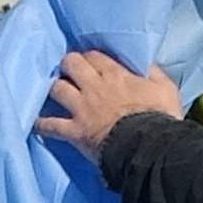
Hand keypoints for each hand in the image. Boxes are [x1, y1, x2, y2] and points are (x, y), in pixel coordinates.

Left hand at [35, 49, 183, 156]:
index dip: (89, 56)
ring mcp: (81, 108)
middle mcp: (94, 86)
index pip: (94, 55)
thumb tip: (144, 63)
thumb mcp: (165, 88)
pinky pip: (50, 125)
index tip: (89, 61)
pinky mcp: (74, 131)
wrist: (148, 147)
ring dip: (54, 89)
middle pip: (71, 64)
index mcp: (116, 74)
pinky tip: (37, 123)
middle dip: (68, 64)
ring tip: (53, 91)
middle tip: (69, 70)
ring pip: (57, 89)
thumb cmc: (160, 118)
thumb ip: (153, 72)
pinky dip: (42, 124)